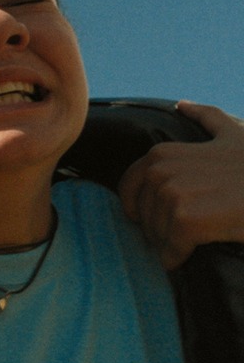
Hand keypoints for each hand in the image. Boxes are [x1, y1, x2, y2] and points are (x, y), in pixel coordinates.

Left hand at [119, 100, 243, 268]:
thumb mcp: (232, 133)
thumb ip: (206, 119)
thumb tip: (182, 105)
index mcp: (162, 154)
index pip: (130, 187)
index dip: (137, 206)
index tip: (153, 218)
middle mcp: (161, 171)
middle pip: (143, 215)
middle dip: (157, 228)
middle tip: (178, 236)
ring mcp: (173, 194)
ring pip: (156, 233)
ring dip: (169, 244)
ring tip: (189, 243)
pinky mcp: (187, 220)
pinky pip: (170, 249)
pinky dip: (177, 258)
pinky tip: (185, 258)